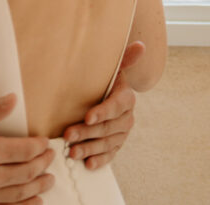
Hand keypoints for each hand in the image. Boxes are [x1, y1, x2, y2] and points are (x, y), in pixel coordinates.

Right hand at [0, 94, 54, 204]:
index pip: (24, 150)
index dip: (39, 146)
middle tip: (51, 157)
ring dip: (37, 186)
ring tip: (48, 179)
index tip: (45, 142)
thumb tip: (12, 101)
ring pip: (19, 193)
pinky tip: (32, 202)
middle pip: (26, 172)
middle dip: (42, 164)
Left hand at [63, 42, 144, 169]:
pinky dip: (99, 160)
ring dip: (89, 148)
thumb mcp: (114, 69)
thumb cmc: (107, 79)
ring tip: (72, 151)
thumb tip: (141, 45)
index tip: (87, 117)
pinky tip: (87, 164)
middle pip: (107, 128)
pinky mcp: (116, 145)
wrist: (110, 94)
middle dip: (87, 132)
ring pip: (106, 143)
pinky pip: (109, 155)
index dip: (102, 112)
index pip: (115, 106)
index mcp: (126, 98)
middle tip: (67, 135)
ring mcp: (121, 134)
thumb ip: (125, 59)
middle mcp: (127, 118)